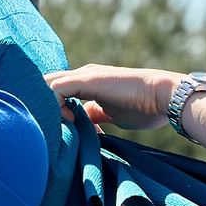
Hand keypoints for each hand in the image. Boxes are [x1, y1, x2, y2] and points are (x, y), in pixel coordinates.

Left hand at [45, 63, 182, 130]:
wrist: (164, 98)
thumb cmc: (144, 108)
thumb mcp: (109, 115)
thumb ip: (92, 116)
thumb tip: (78, 125)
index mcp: (86, 82)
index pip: (54, 90)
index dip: (50, 109)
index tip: (63, 131)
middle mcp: (82, 75)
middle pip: (45, 84)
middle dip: (41, 106)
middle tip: (50, 128)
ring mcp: (84, 75)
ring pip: (46, 84)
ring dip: (46, 108)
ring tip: (60, 127)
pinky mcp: (87, 79)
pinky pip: (55, 88)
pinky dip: (54, 106)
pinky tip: (70, 122)